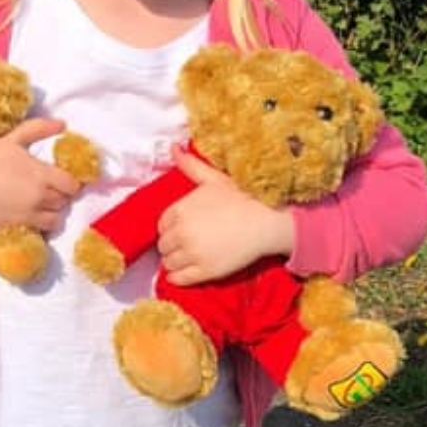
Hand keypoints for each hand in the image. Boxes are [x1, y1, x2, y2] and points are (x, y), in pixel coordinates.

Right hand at [0, 118, 80, 231]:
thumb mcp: (13, 139)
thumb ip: (39, 128)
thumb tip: (63, 123)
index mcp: (40, 175)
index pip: (72, 185)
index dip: (70, 182)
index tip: (62, 178)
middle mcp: (38, 197)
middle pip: (65, 201)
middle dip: (61, 195)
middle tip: (51, 188)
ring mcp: (27, 215)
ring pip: (55, 219)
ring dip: (53, 211)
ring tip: (43, 202)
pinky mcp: (17, 227)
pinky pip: (39, 230)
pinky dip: (39, 223)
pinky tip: (31, 212)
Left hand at [156, 146, 294, 285]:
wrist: (265, 221)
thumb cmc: (241, 199)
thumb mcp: (214, 179)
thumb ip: (190, 166)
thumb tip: (174, 147)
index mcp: (181, 210)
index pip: (161, 225)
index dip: (170, 228)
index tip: (180, 230)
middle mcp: (182, 232)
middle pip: (163, 245)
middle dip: (172, 245)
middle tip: (185, 244)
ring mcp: (193, 253)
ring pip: (168, 263)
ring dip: (174, 261)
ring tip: (186, 258)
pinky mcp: (205, 271)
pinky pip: (179, 279)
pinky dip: (177, 277)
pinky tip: (184, 273)